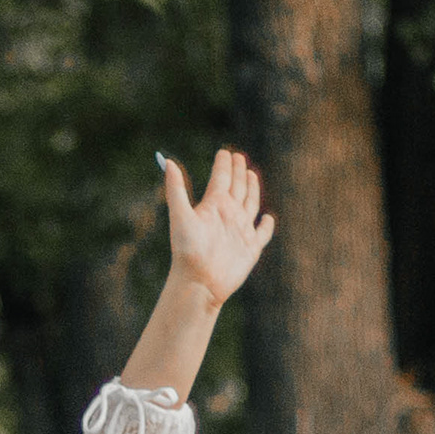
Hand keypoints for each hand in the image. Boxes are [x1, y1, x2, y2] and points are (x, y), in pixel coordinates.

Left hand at [160, 147, 275, 306]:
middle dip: (238, 171)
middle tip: (239, 156)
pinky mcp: (251, 248)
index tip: (224, 152)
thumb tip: (167, 161)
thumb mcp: (181, 216)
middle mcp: (228, 215)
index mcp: (213, 206)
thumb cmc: (187, 251)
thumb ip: (175, 189)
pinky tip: (267, 218)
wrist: (198, 282)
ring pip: (250, 203)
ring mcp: (241, 230)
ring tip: (252, 174)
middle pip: (236, 187)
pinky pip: (263, 233)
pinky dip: (266, 225)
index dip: (223, 164)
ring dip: (252, 188)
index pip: (220, 179)